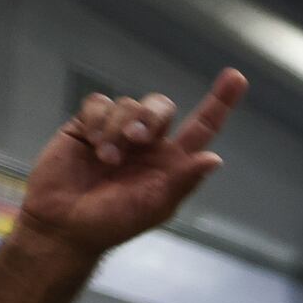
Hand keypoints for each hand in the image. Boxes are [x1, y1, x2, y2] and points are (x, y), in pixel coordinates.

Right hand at [16, 69, 246, 258]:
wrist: (65, 224)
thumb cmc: (113, 222)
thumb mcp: (154, 205)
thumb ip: (183, 180)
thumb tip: (214, 158)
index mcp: (172, 161)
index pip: (202, 127)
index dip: (219, 103)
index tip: (237, 77)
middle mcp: (149, 142)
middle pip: (161, 105)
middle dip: (152, 115)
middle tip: (138, 138)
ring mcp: (117, 131)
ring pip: (129, 104)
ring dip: (119, 128)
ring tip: (107, 158)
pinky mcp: (86, 125)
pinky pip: (99, 103)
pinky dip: (99, 120)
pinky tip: (93, 144)